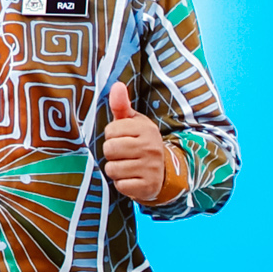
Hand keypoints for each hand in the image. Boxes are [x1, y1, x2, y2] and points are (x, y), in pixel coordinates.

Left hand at [102, 86, 182, 204]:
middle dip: (111, 153)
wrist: (162, 171)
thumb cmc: (140, 143)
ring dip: (115, 170)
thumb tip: (117, 85)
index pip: (110, 131)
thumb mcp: (132, 123)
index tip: (122, 138)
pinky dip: (122, 184)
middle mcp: (151, 147)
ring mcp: (151, 167)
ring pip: (112, 169)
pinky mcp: (148, 186)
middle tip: (123, 154)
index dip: (111, 136)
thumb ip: (121, 106)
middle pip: (109, 149)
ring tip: (127, 166)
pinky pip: (120, 186)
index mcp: (146, 129)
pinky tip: (132, 178)